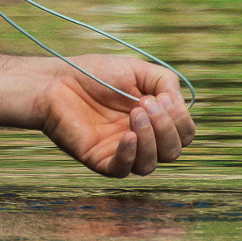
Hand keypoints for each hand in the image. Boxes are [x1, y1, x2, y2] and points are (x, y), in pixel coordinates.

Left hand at [34, 56, 194, 177]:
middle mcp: (141, 140)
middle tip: (143, 104)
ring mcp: (120, 152)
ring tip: (134, 113)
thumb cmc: (95, 74)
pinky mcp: (100, 160)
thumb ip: (165, 83)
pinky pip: (123, 170)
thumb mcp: (138, 70)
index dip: (179, 119)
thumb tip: (178, 105)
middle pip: (173, 152)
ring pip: (151, 165)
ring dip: (150, 140)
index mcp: (154, 121)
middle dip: (166, 127)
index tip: (160, 97)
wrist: (57, 81)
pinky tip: (128, 136)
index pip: (184, 134)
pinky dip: (130, 155)